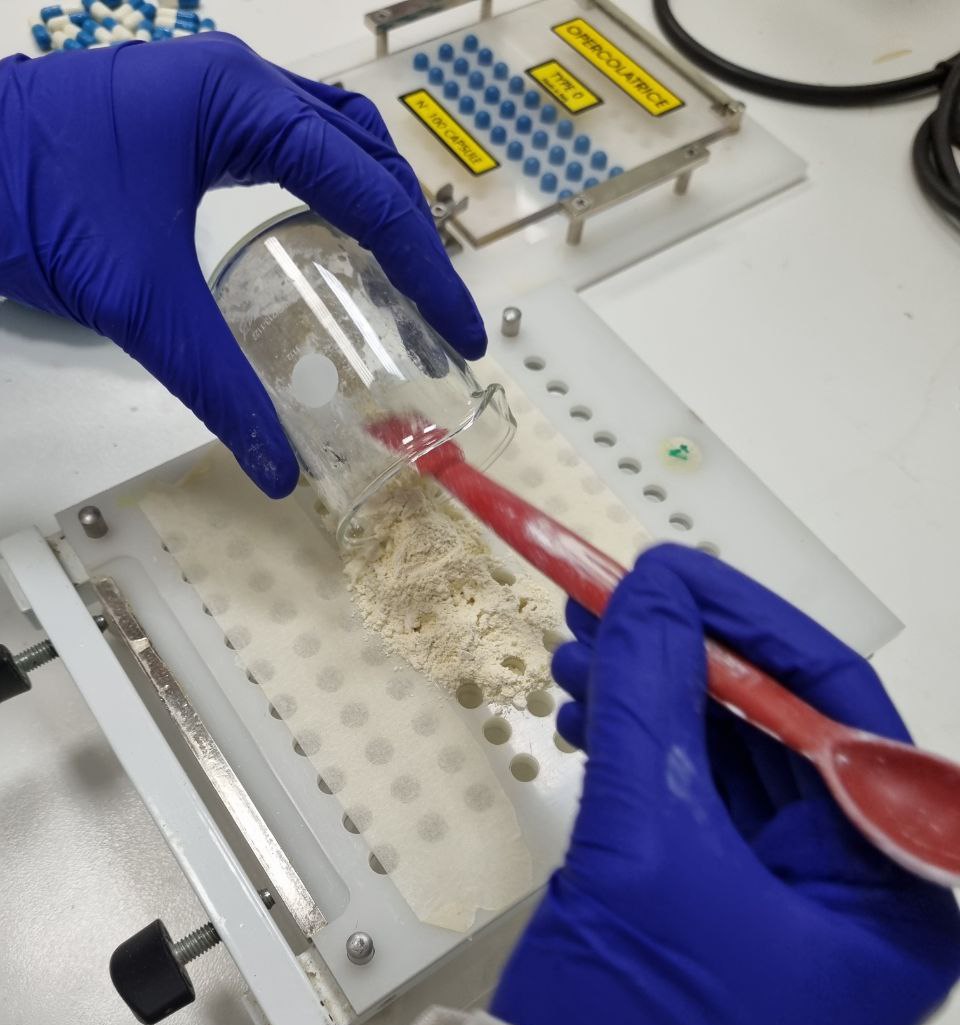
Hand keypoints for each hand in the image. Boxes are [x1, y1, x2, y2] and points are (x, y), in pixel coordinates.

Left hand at [0, 36, 484, 496]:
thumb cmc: (34, 205)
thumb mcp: (140, 303)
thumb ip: (218, 385)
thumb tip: (277, 469)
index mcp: (241, 106)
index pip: (366, 191)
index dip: (425, 270)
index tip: (459, 333)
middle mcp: (240, 83)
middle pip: (365, 153)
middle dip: (412, 234)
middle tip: (437, 312)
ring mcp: (214, 90)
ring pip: (333, 137)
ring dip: (377, 202)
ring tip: (404, 274)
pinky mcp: (191, 114)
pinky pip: (292, 141)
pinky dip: (331, 187)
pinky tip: (333, 233)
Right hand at [492, 544, 959, 1024]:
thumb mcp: (649, 849)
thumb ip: (654, 699)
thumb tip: (653, 586)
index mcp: (897, 888)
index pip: (839, 711)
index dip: (747, 626)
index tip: (666, 572)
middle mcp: (866, 893)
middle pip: (780, 731)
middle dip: (683, 662)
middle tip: (604, 610)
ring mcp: (799, 908)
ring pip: (732, 762)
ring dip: (654, 703)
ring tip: (579, 663)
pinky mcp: (735, 914)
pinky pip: (699, 806)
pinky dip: (643, 756)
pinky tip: (593, 722)